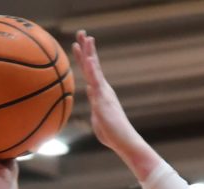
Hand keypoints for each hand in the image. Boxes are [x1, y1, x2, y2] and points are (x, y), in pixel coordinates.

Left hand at [71, 31, 143, 159]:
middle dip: (86, 48)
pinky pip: (97, 81)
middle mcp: (103, 89)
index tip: (79, 44)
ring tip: (85, 37)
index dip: (84, 57)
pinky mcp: (104, 99)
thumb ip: (93, 102)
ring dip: (89, 52)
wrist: (124, 141)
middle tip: (81, 32)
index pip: (90, 72)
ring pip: (94, 69)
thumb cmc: (111, 134)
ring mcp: (104, 92)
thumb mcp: (98, 116)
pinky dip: (92, 69)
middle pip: (92, 65)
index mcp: (100, 93)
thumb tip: (88, 91)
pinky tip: (89, 58)